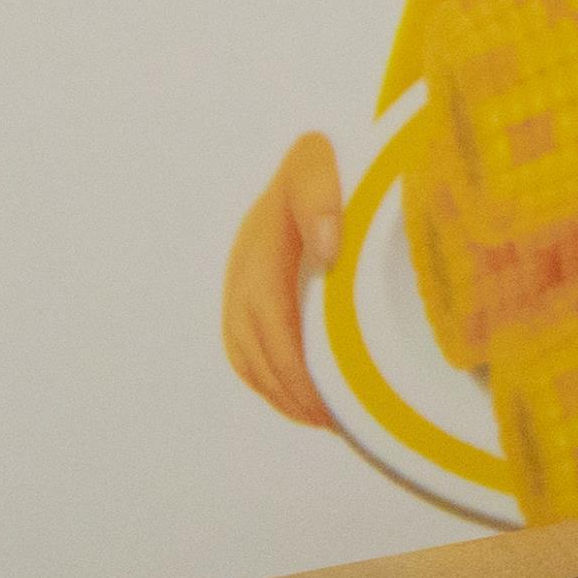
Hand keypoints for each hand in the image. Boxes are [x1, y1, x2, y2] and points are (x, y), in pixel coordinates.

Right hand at [225, 132, 345, 428]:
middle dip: (291, 389)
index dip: (293, 364)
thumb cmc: (334, 159)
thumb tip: (327, 253)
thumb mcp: (322, 160)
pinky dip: (270, 381)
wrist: (325, 156)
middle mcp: (242, 264)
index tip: (329, 399)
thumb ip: (320, 196)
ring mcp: (240, 280)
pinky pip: (245, 349)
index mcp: (260, 239)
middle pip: (254, 344)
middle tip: (337, 422)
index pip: (268, 317)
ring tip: (325, 420)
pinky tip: (306, 399)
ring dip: (281, 393)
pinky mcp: (246, 293)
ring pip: (246, 354)